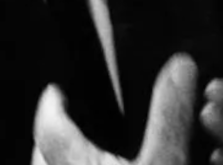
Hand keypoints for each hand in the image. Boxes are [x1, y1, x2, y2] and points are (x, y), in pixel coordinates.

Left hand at [33, 53, 197, 164]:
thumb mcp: (165, 162)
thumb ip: (170, 116)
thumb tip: (180, 67)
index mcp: (76, 162)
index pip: (49, 126)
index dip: (51, 104)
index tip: (54, 91)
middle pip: (42, 154)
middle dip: (55, 136)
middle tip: (67, 122)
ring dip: (62, 162)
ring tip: (82, 155)